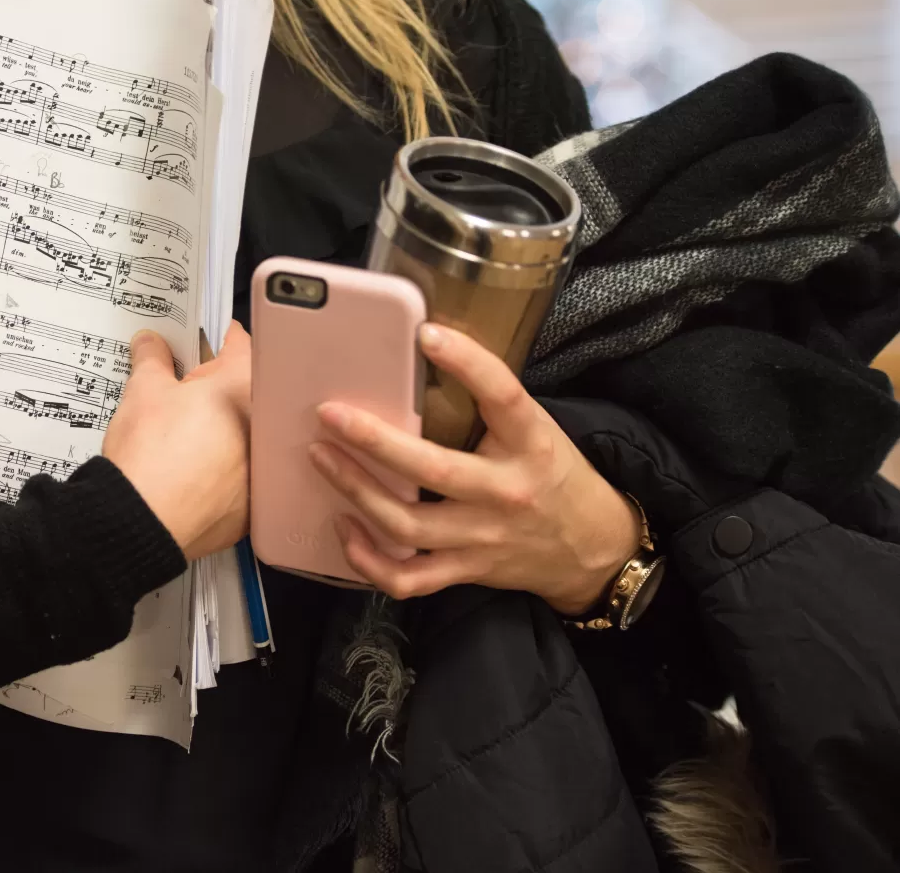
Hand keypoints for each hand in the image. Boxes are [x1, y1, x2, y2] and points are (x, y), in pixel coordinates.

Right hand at [104, 322, 250, 561]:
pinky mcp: (253, 503)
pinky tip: (194, 473)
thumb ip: (152, 358)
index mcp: (244, 386)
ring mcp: (262, 467)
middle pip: (244, 393)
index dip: (214, 338)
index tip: (201, 342)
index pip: (239, 343)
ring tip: (187, 438)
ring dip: (224, 431)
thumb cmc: (148, 452)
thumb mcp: (144, 391)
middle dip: (218, 390)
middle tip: (185, 395)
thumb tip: (151, 342)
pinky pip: (241, 475)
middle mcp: (263, 425)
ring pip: (244, 436)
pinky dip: (224, 471)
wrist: (142, 521)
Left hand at [309, 323, 639, 612]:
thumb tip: (420, 358)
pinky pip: (408, 579)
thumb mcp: (534, 429)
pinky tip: (343, 528)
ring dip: (356, 491)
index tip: (426, 334)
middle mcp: (505, 492)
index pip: (503, 396)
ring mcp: (483, 538)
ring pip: (407, 525)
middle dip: (374, 441)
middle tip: (330, 413)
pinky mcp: (466, 572)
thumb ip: (487, 405)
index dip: (467, 362)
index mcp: (529, 444)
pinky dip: (368, 560)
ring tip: (321, 458)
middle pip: (432, 470)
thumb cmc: (551, 474)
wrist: (591, 547)